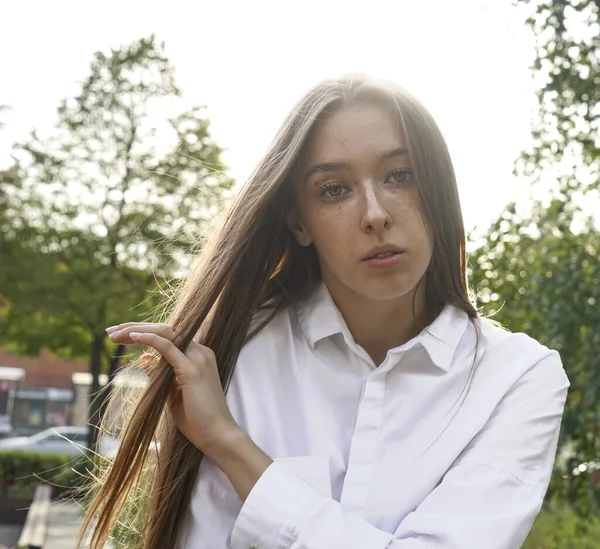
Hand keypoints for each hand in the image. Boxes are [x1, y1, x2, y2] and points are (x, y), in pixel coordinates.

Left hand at [106, 322, 240, 454]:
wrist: (218, 435)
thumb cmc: (197, 418)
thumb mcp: (172, 393)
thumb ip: (160, 374)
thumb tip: (144, 358)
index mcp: (197, 356)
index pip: (168, 335)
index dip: (143, 331)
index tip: (119, 335)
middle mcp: (200, 352)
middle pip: (165, 329)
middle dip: (135, 327)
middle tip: (111, 331)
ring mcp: (198, 358)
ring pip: (165, 332)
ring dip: (137, 330)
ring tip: (114, 333)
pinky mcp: (192, 370)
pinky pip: (168, 347)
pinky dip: (150, 339)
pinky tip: (132, 337)